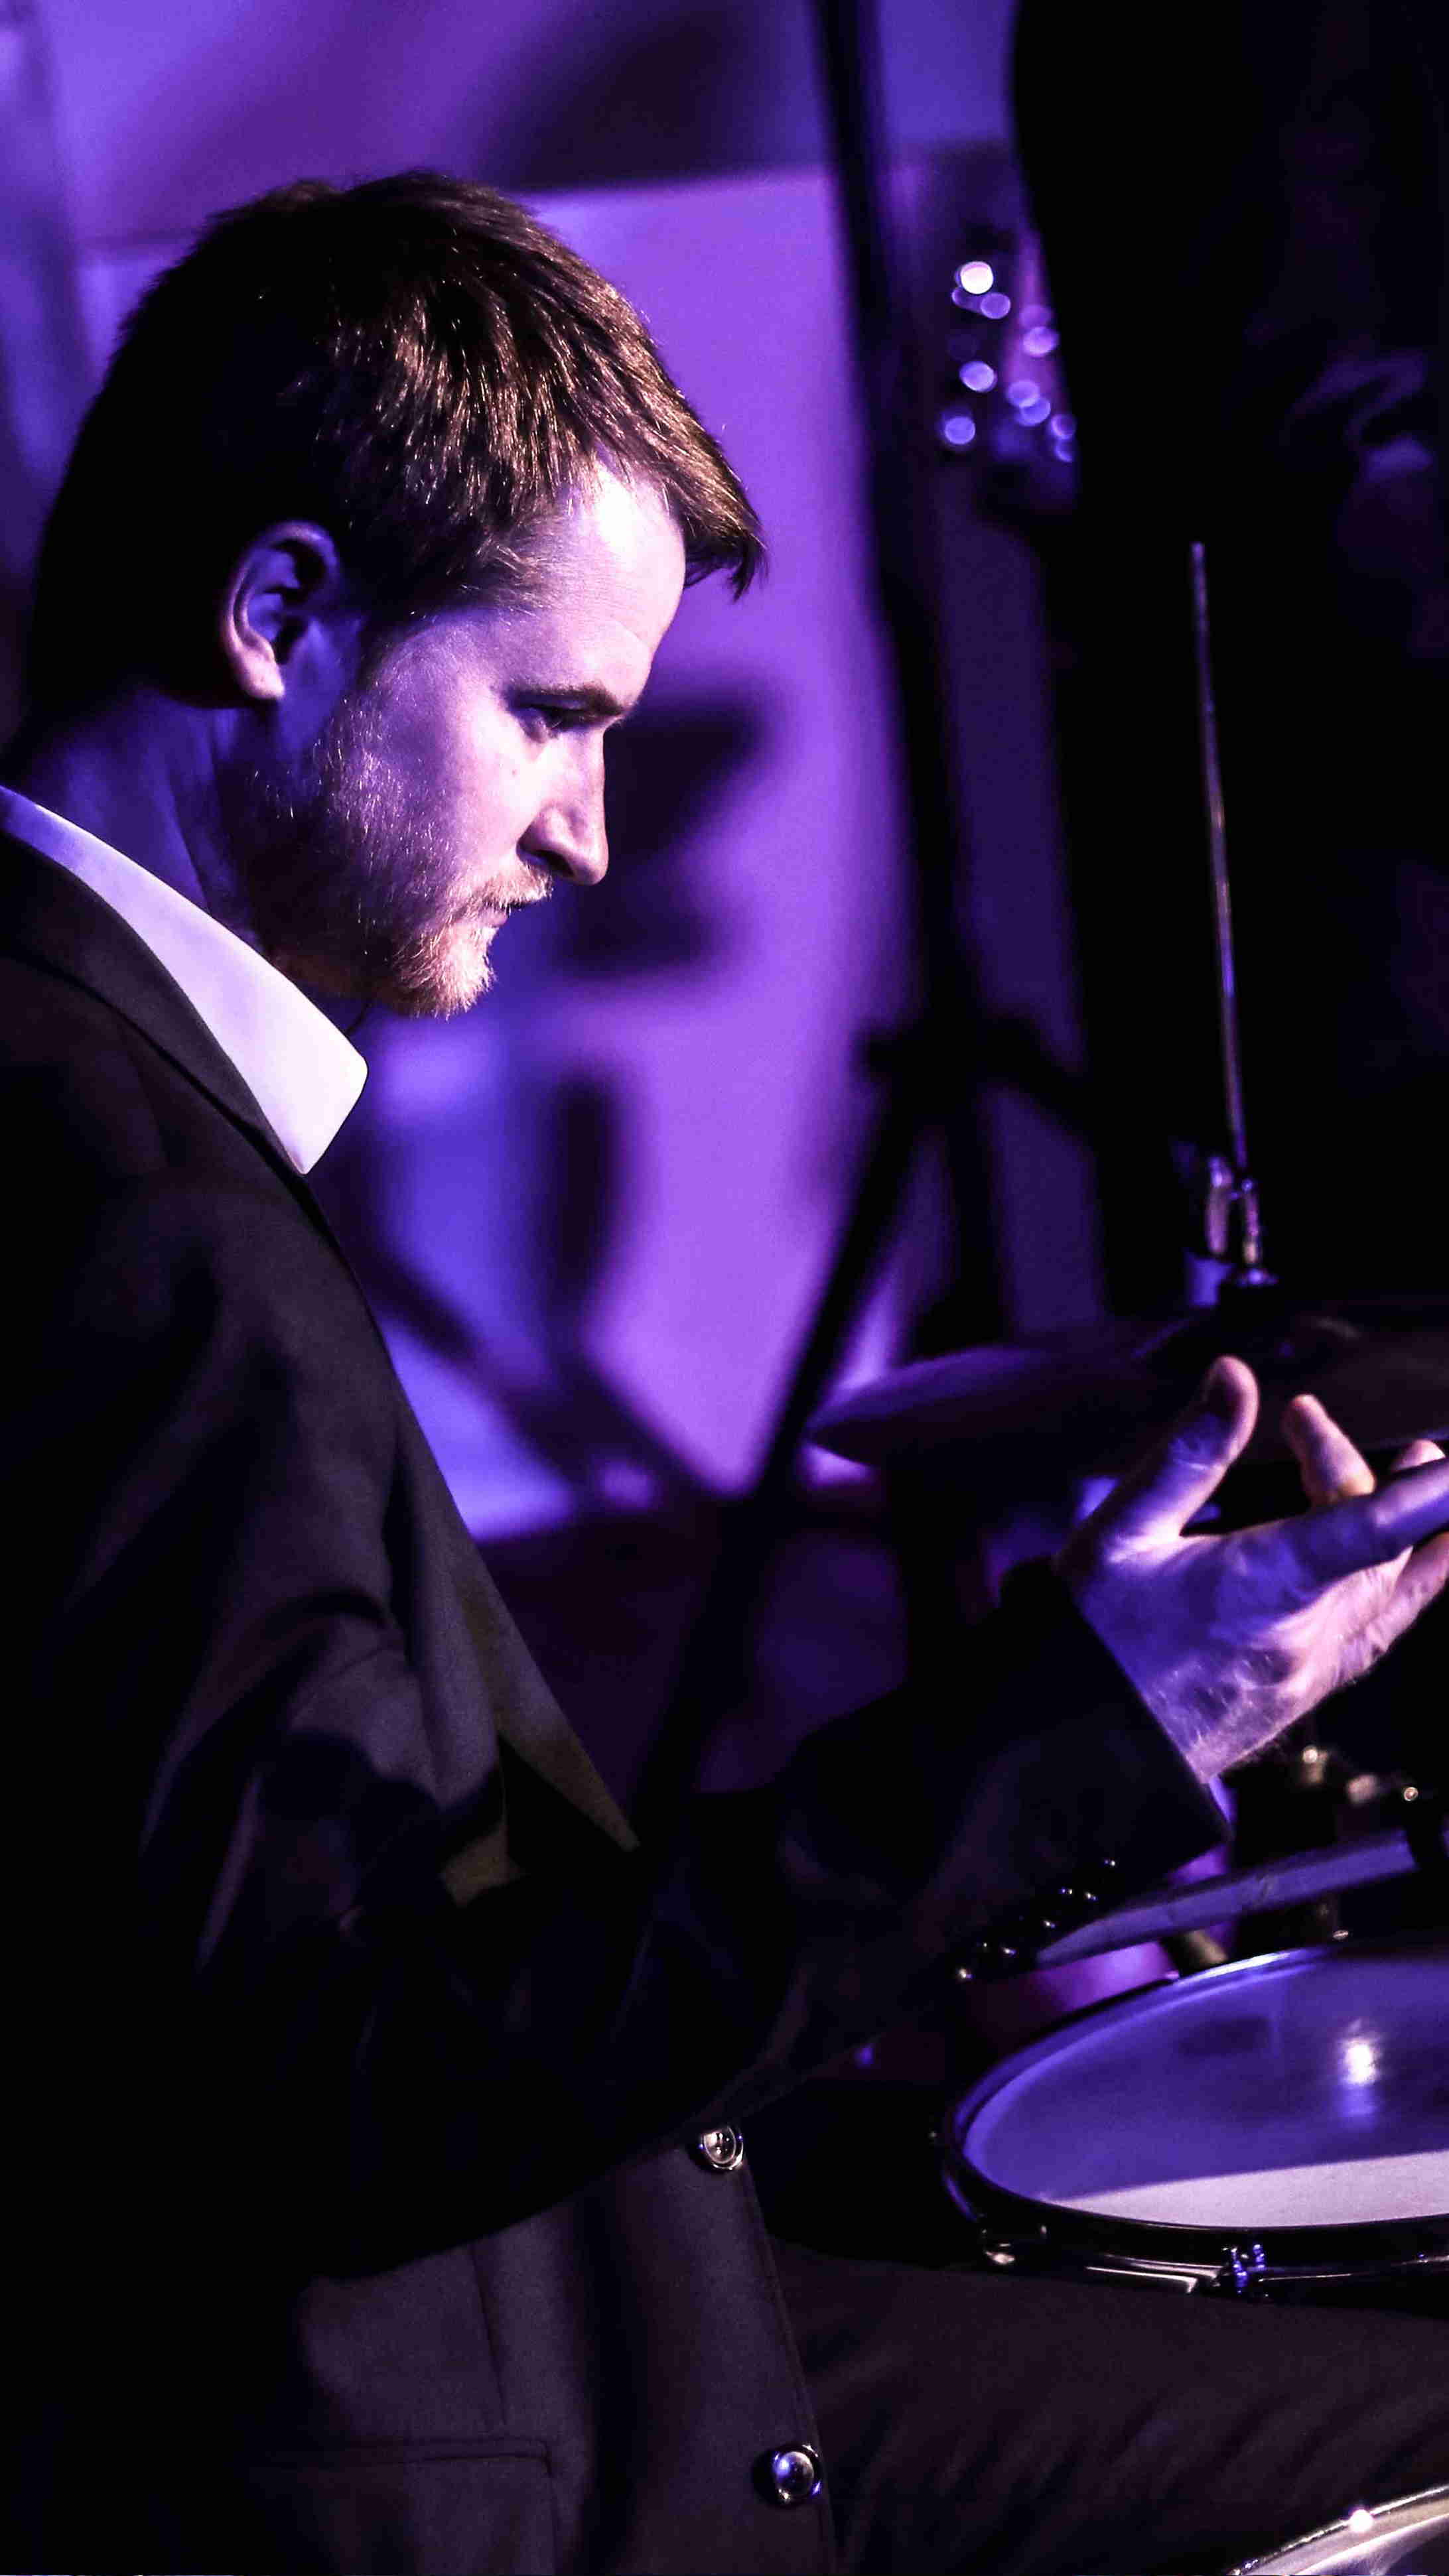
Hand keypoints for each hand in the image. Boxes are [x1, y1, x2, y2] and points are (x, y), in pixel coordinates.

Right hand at [1056, 1356, 1448, 1778]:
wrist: (1080, 1751)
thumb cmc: (1092, 1640)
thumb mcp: (1121, 1531)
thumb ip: (1190, 1453)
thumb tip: (1234, 1377)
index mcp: (1261, 1584)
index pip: (1373, 1526)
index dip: (1430, 1493)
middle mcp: (1302, 1634)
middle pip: (1378, 1542)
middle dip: (1353, 1471)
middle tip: (1305, 1426)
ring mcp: (1309, 1673)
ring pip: (1392, 1593)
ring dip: (1412, 1531)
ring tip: (1433, 1477)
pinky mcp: (1303, 1696)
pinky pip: (1379, 1635)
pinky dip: (1408, 1591)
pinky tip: (1415, 1572)